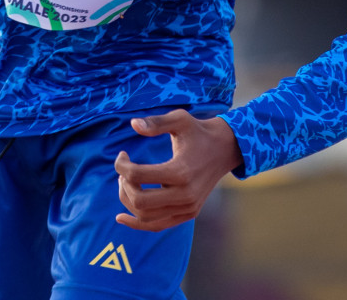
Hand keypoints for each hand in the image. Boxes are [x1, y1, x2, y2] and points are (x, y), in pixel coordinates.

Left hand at [114, 109, 242, 231]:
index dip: (121, 165)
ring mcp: (188, 207)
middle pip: (139, 201)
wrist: (224, 149)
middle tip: (123, 172)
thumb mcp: (179, 120)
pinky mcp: (189, 214)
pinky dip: (138, 224)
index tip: (122, 155)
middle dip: (124, 185)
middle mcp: (185, 194)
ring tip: (126, 184)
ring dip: (128, 202)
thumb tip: (133, 123)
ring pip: (146, 217)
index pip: (137, 176)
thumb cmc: (198, 132)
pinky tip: (121, 217)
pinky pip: (158, 225)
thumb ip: (156, 122)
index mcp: (180, 171)